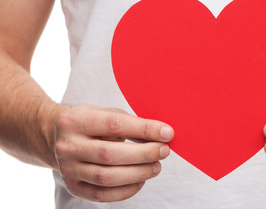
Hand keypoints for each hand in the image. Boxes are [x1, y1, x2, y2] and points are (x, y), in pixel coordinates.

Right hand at [53, 105, 173, 201]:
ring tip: (156, 166)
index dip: (144, 129)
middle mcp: (68, 146)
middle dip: (144, 154)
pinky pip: (102, 195)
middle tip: (164, 151)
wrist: (54, 136)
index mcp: (76, 121)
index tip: (167, 133)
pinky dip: (126, 190)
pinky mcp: (72, 187)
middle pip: (110, 154)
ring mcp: (67, 169)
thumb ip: (130, 123)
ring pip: (106, 178)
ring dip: (138, 173)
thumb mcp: (105, 113)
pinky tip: (141, 180)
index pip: (115, 125)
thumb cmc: (90, 123)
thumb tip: (161, 136)